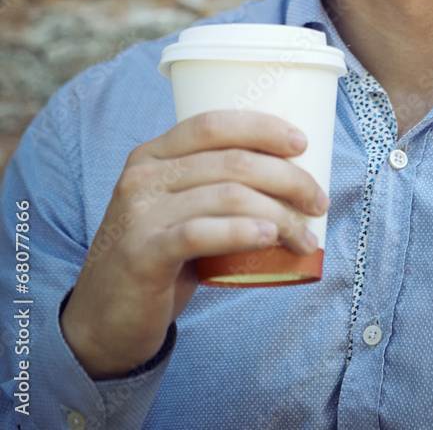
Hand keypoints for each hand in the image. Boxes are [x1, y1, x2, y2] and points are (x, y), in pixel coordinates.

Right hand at [60, 110, 327, 378]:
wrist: (103, 320)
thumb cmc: (157, 257)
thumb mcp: (174, 208)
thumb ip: (210, 187)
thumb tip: (289, 178)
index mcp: (152, 155)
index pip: (213, 124)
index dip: (262, 127)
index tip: (302, 143)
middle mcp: (143, 177)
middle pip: (231, 162)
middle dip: (287, 177)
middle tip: (317, 200)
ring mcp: (140, 214)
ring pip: (226, 196)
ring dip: (279, 214)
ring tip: (306, 235)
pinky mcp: (143, 254)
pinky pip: (202, 233)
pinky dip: (242, 231)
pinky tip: (269, 237)